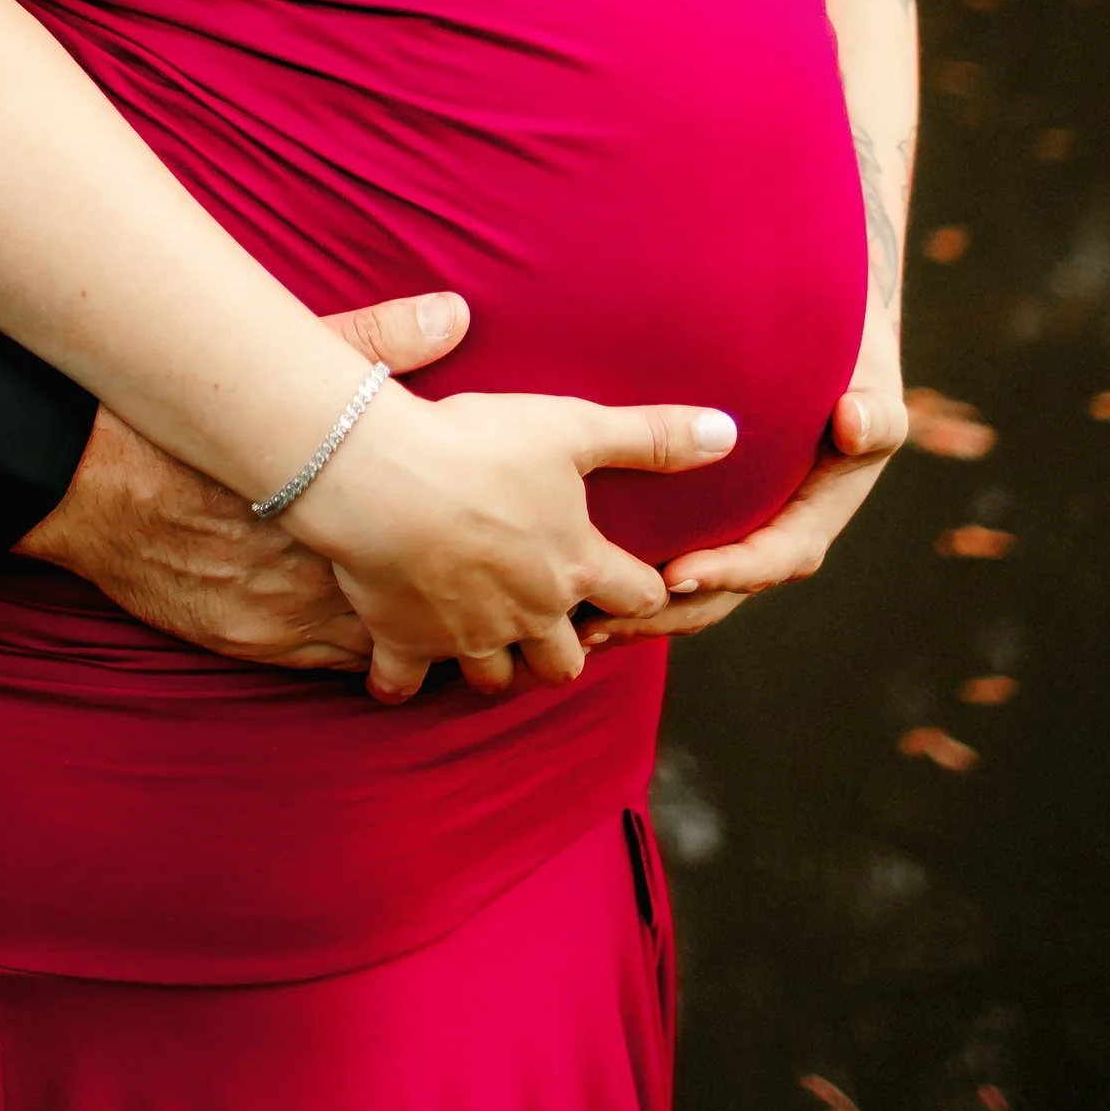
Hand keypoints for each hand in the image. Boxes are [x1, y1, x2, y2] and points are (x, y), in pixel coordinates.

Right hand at [14, 286, 471, 670]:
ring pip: (383, 644)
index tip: (491, 526)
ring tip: (439, 607)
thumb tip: (453, 313)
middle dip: (451, 591)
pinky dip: (359, 646)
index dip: (472, 540)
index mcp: (347, 508)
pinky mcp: (257, 643)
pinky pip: (332, 663)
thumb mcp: (290, 370)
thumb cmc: (191, 425)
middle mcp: (328, 574)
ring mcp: (292, 618)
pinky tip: (375, 628)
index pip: (441, 543)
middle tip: (480, 574)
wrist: (96, 484)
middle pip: (421, 603)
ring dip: (409, 629)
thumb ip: (376, 343)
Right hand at [289, 386, 739, 704]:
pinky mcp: (404, 640)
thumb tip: (729, 433)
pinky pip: (403, 682)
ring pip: (495, 677)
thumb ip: (651, 437)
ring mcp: (467, 635)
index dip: (642, 588)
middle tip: (553, 617)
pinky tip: (398, 661)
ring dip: (495, 661)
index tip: (635, 578)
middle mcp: (530, 614)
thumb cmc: (479, 446)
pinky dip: (401, 677)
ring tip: (486, 633)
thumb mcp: (574, 428)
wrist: (380, 477)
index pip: (638, 596)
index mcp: (576, 565)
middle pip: (566, 662)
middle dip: (566, 647)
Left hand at [587, 370, 906, 648]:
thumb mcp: (872, 388)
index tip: (679, 575)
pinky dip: (624, 579)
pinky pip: (662, 561)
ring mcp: (733, 536)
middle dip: (664, 613)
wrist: (823, 361)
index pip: (773, 558)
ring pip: (686, 592)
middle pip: (720, 594)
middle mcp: (769, 539)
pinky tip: (572, 592)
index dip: (728, 572)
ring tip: (577, 624)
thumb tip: (854, 424)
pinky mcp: (700, 524)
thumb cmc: (849, 372)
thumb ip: (876, 413)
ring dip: (636, 612)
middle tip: (606, 621)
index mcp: (810, 519)